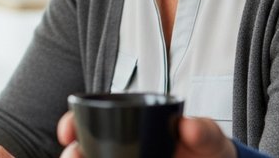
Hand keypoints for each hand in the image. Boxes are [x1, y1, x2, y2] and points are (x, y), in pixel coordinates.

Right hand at [57, 111, 236, 157]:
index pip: (88, 123)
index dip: (71, 125)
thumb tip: (188, 126)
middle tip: (76, 157)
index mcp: (129, 128)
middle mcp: (121, 149)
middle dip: (72, 155)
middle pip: (82, 152)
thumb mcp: (210, 138)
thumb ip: (204, 131)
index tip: (68, 133)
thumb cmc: (209, 151)